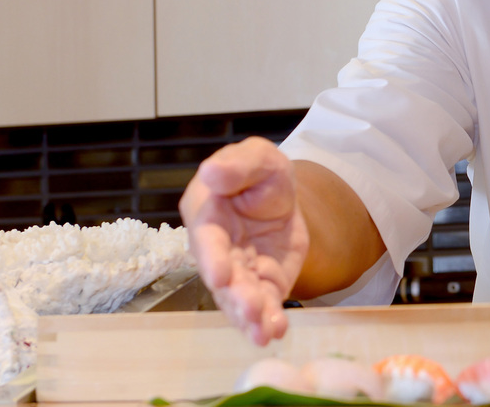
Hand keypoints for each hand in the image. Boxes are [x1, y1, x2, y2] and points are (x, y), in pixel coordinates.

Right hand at [179, 136, 309, 345]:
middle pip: (222, 277)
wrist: (282, 193)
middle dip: (235, 296)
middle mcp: (216, 248)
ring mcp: (237, 270)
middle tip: (250, 310)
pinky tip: (276, 331)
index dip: (213, 258)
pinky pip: (262, 305)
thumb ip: (238, 164)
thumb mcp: (257, 157)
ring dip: (249, 317)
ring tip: (264, 332)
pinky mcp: (261, 284)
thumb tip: (212, 171)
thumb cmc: (259, 171)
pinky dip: (268, 320)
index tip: (220, 276)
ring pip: (239, 298)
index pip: (207, 239)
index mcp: (207, 214)